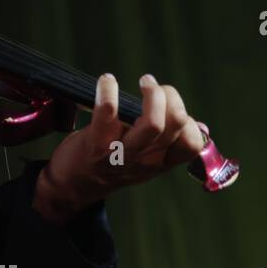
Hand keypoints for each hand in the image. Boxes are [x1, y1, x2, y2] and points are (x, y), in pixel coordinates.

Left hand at [33, 73, 206, 222]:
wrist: (71, 186)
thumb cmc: (108, 165)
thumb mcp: (143, 161)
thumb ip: (164, 144)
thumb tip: (195, 124)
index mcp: (160, 162)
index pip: (192, 145)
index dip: (189, 122)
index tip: (173, 109)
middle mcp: (145, 159)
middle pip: (176, 124)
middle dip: (170, 97)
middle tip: (154, 86)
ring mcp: (121, 153)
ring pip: (153, 123)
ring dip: (152, 94)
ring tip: (145, 81)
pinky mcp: (96, 144)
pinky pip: (108, 112)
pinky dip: (108, 91)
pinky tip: (107, 81)